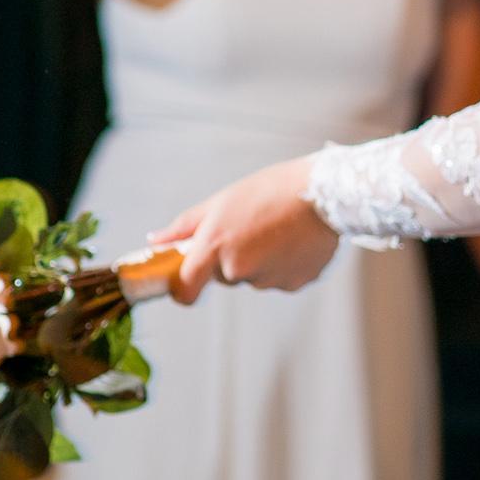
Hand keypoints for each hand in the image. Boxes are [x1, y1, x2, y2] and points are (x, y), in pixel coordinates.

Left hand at [151, 157, 339, 300]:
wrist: (325, 193)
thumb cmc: (270, 190)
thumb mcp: (221, 202)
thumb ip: (184, 228)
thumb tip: (155, 241)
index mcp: (215, 247)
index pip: (185, 289)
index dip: (184, 288)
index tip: (188, 281)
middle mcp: (238, 269)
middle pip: (225, 276)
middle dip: (232, 258)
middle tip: (251, 228)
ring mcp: (268, 280)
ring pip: (254, 277)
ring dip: (260, 260)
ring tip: (277, 229)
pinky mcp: (294, 284)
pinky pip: (280, 279)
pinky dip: (284, 264)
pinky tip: (294, 240)